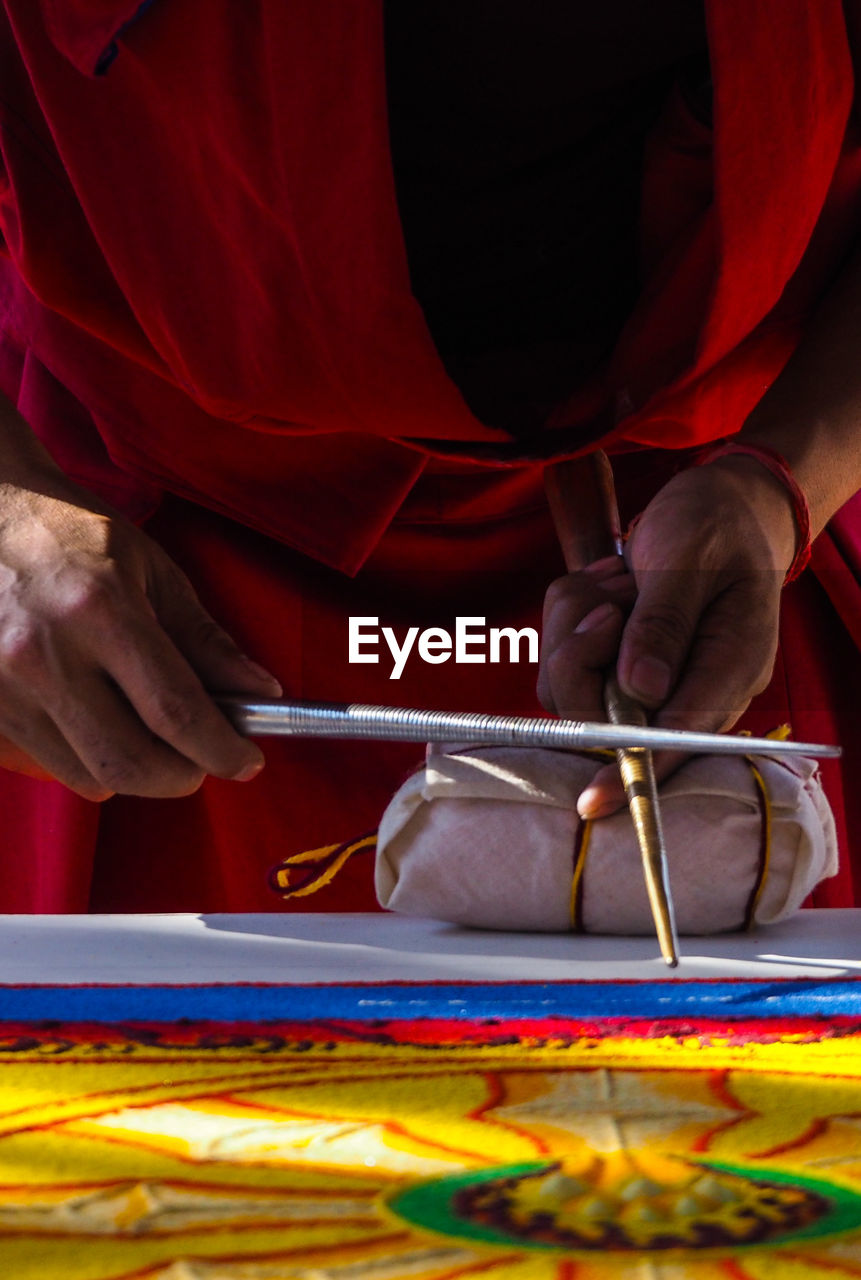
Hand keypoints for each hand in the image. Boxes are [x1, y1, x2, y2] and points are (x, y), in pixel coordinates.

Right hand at [0, 475, 280, 798]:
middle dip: (183, 775)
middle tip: (204, 757)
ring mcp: (3, 685)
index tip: (248, 760)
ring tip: (152, 732)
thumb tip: (261, 691)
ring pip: (90, 776)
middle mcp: (44, 654)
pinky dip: (91, 760)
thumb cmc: (71, 532)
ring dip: (138, 771)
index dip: (222, 749)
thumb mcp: (150, 567)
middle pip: (131, 763)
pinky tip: (102, 720)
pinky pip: (51, 762)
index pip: (175, 711)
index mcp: (99, 609)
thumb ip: (204, 637)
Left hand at [538, 456, 798, 815]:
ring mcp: (645, 677)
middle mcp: (685, 686)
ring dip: (576, 625)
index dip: (631, 770)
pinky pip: (560, 654)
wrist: (716, 505)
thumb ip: (663, 623)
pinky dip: (570, 613)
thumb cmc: (712, 527)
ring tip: (622, 581)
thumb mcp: (689, 560)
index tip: (594, 801)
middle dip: (583, 657)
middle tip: (614, 602)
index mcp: (727, 668)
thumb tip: (640, 689)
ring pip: (570, 683)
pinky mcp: (613, 661)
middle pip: (601, 714)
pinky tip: (610, 582)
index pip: (676, 738)